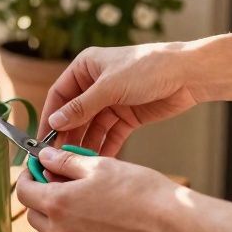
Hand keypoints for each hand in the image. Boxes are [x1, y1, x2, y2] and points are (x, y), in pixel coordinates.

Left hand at [16, 148, 184, 231]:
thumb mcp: (99, 165)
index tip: (38, 168)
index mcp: (58, 204)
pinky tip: (95, 217)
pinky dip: (73, 231)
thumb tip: (44, 157)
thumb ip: (65, 162)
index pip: (23, 191)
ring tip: (81, 198)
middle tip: (58, 180)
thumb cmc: (140, 192)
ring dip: (56, 215)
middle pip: (33, 213)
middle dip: (40, 195)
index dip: (28, 176)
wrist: (174, 226)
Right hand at [41, 43, 200, 155]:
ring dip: (85, 143)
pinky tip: (98, 161)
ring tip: (77, 163)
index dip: (50, 117)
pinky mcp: (127, 116)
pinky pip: (110, 134)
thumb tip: (55, 121)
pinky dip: (104, 146)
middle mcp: (95, 85)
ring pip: (91, 127)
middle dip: (67, 135)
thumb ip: (81, 107)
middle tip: (58, 156)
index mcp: (85, 68)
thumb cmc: (147, 68)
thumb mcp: (109, 87)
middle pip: (74, 114)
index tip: (42, 139)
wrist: (189, 74)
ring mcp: (111, 101)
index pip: (59, 95)